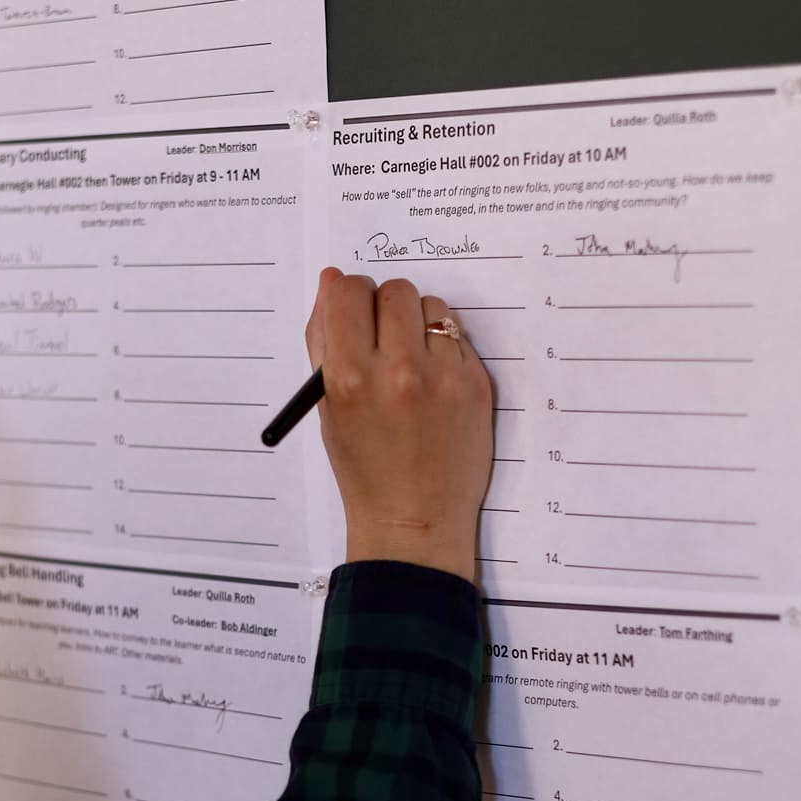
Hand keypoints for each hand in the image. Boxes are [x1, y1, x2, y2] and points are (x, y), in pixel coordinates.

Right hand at [305, 269, 493, 581]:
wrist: (415, 519)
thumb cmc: (364, 467)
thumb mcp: (328, 407)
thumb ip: (324, 341)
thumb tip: (331, 281)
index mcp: (350, 377)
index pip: (348, 292)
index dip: (347, 296)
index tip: (352, 312)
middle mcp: (399, 371)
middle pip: (394, 290)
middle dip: (383, 305)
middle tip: (381, 337)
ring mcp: (444, 377)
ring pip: (430, 305)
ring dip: (417, 323)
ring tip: (410, 362)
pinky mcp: (477, 383)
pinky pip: (456, 336)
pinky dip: (443, 348)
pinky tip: (433, 382)